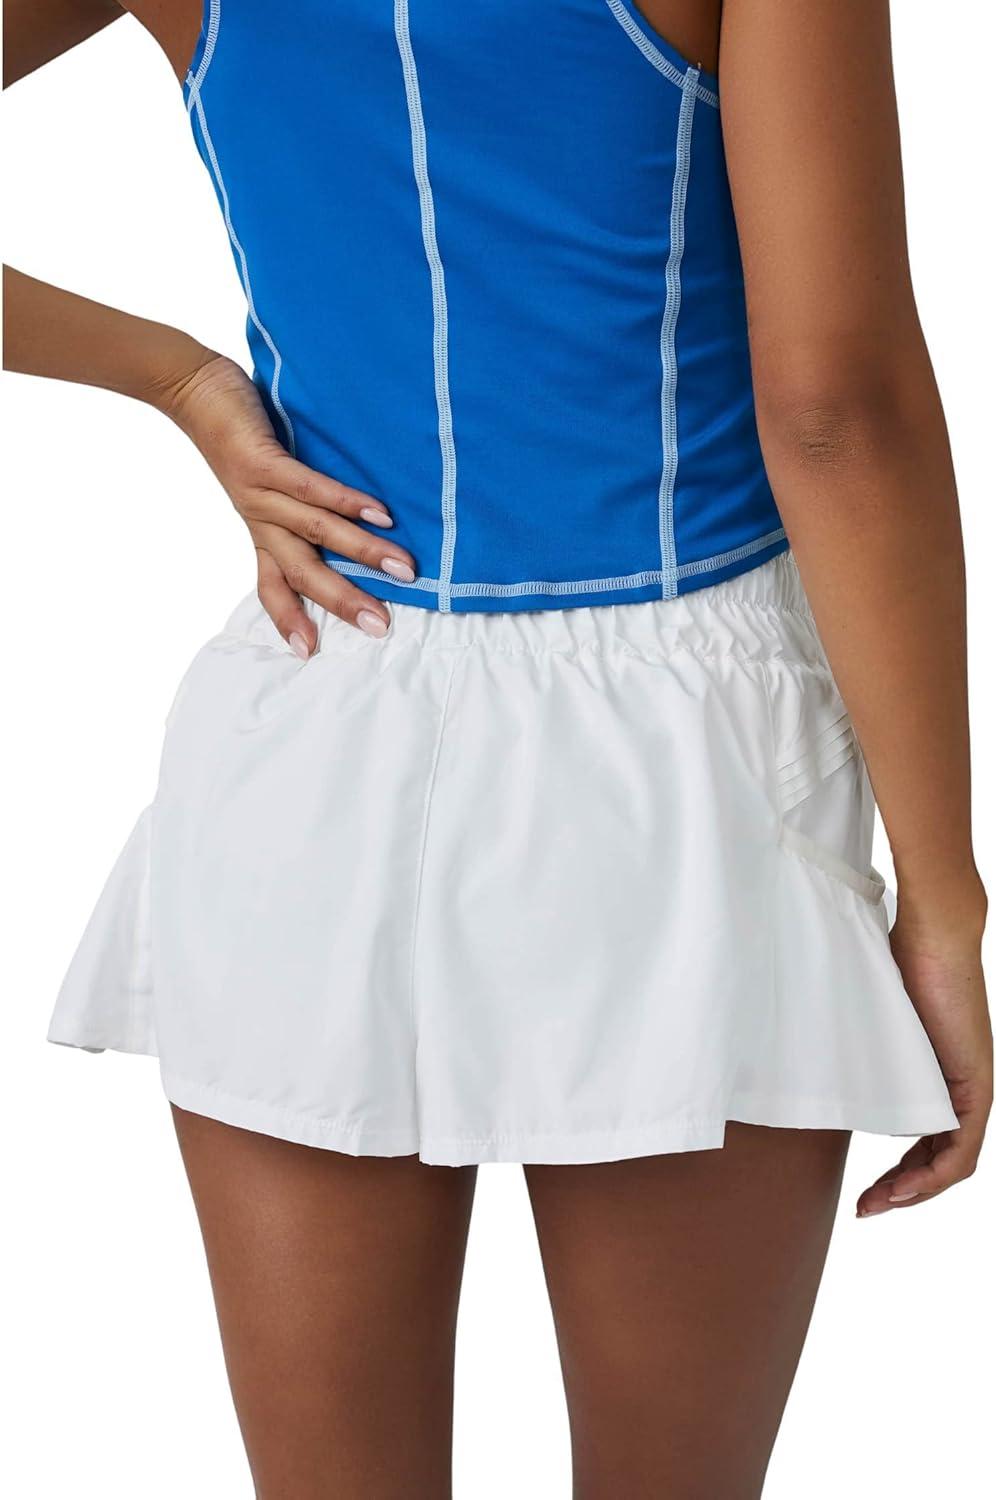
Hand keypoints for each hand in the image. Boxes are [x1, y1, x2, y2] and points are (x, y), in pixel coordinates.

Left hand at [162, 353, 415, 650]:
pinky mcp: (262, 462)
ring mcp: (260, 493)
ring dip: (363, 553)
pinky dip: (346, 503)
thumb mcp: (267, 479)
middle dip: (343, 602)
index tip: (310, 653)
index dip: (289, 620)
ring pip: (316, 534)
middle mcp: (259, 519)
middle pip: (303, 572)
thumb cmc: (238, 432)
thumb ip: (301, 503)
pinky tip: (379, 513)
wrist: (190, 388)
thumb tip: (358, 518)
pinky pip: (309, 488)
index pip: (273, 585)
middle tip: (380, 627)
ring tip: (404, 569)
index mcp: (260, 529)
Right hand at [857, 882, 991, 1216]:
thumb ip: (859, 1047)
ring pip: (951, 1162)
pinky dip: (934, 1176)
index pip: (924, 1145)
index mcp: (936, 1079)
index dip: (898, 1176)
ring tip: (879, 1203)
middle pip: (937, 1162)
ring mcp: (970, 1090)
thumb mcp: (873, 1021)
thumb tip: (807, 1052)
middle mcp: (957, 1090)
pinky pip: (962, 1151)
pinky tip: (904, 1188)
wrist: (932, 936)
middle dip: (901, 1193)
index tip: (863, 1193)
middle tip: (864, 1208)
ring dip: (916, 1192)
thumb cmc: (897, 963)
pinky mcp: (975, 1086)